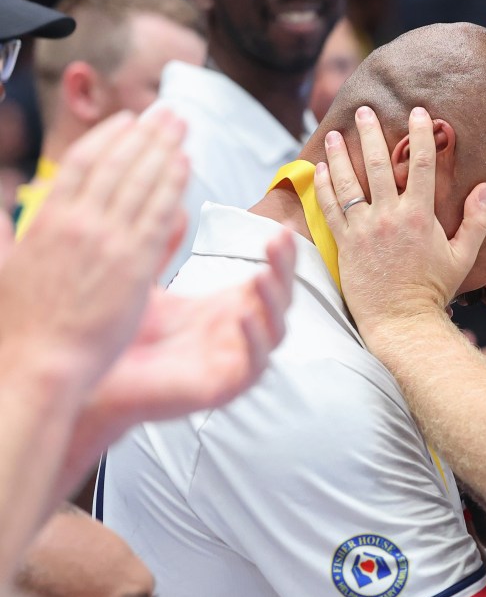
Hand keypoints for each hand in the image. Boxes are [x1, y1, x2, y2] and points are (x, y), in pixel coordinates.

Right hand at [0, 109, 188, 394]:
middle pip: (118, 163)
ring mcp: (108, 241)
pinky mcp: (134, 265)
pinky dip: (173, 184)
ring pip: (141, 182)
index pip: (83, 163)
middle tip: (168, 112)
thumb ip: (5, 230)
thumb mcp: (5, 265)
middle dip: (146, 133)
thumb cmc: (20, 326)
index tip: (128, 121)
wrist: (38, 364)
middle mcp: (78, 223)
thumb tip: (6, 210)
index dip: (109, 137)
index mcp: (46, 220)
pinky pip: (158, 214)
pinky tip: (186, 165)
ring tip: (182, 127)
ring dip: (164, 149)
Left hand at [86, 229, 295, 429]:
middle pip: (281, 300)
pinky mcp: (223, 387)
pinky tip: (242, 316)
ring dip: (273, 302)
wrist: (89, 378)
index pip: (269, 279)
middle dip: (284, 269)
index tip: (282, 226)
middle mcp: (237, 334)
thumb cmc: (118, 336)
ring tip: (262, 275)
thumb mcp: (145, 282)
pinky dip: (254, 341)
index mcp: (225, 310)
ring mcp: (233, 361)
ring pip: (276, 331)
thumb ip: (163, 247)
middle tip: (278, 240)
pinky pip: (253, 366)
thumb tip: (177, 209)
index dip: (281, 255)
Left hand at [314, 107, 485, 340]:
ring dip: (339, 154)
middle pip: (377, 164)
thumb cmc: (434, 290)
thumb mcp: (463, 256)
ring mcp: (363, 230)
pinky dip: (323, 186)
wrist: (402, 321)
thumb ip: (476, 220)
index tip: (419, 113)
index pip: (420, 164)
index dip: (420, 134)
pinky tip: (320, 169)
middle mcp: (389, 217)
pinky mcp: (345, 244)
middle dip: (371, 133)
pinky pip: (329, 209)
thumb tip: (485, 188)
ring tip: (334, 133)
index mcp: (419, 215)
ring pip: (347, 182)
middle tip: (365, 111)